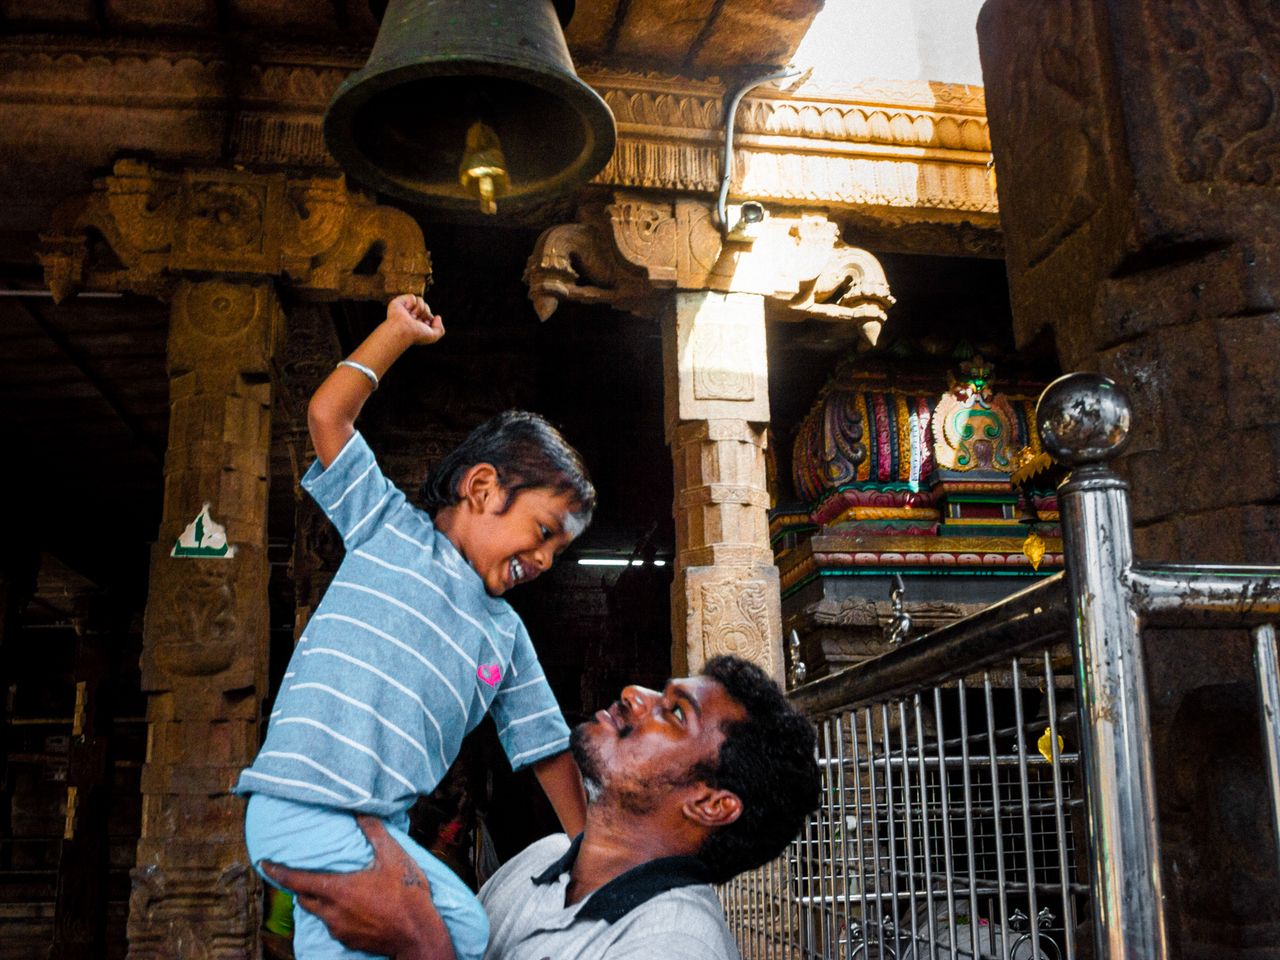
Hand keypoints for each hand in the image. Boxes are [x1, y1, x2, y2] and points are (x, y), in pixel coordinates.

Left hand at [260, 815, 456, 959]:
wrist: (417, 936)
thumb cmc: (406, 895)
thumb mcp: (393, 857)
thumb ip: (374, 832)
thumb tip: (360, 809)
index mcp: (337, 889)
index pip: (296, 880)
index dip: (277, 872)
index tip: (264, 864)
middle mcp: (332, 912)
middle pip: (303, 898)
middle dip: (299, 886)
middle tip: (302, 875)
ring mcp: (339, 930)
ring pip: (319, 913)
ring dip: (319, 901)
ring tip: (331, 889)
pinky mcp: (348, 942)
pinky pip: (334, 926)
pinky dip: (335, 915)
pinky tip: (352, 908)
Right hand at [387, 293, 444, 345]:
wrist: (402, 330)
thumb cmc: (415, 335)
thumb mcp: (432, 336)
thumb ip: (440, 330)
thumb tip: (438, 317)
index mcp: (417, 324)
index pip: (429, 315)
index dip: (429, 319)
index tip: (423, 326)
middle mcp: (411, 316)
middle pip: (426, 307)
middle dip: (424, 313)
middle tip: (416, 321)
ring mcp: (405, 309)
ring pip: (420, 300)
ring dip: (418, 309)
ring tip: (410, 316)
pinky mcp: (399, 302)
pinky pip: (412, 297)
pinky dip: (411, 303)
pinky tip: (406, 310)